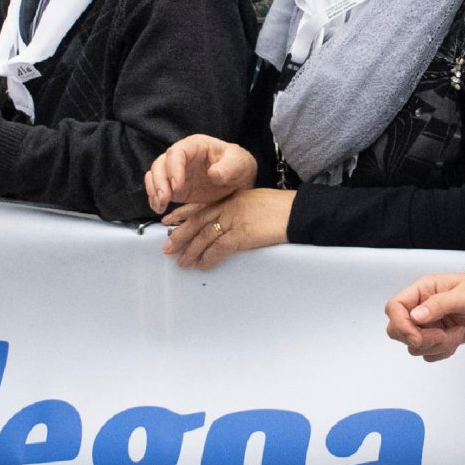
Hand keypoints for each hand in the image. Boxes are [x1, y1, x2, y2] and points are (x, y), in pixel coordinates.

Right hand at [145, 134, 257, 212]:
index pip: (176, 153)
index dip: (174, 169)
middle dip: (159, 182)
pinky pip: (158, 190)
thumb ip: (228, 167)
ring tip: (161, 205)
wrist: (239, 182)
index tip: (178, 186)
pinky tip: (159, 209)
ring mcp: (176, 173)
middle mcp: (181, 157)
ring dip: (154, 191)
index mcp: (195, 146)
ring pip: (154, 176)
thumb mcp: (239, 164)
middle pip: (160, 164)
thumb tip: (214, 173)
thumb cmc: (239, 166)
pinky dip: (155, 199)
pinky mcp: (175, 188)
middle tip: (165, 199)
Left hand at [159, 187, 293, 268]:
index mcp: (231, 199)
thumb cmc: (281, 210)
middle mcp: (229, 207)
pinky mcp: (242, 234)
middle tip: (167, 248)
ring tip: (182, 262)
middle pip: (197, 222)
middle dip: (180, 236)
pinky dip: (208, 258)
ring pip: (204, 236)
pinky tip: (202, 265)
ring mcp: (234, 220)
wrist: (297, 212)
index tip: (168, 221)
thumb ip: (239, 212)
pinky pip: (219, 248)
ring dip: (191, 251)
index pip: (201, 207)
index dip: (182, 215)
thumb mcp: (255, 204)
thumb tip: (228, 227)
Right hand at [384, 272, 464, 361]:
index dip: (400, 324)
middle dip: (419, 339)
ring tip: (457, 332)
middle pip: (398, 330)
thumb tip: (414, 316)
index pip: (394, 308)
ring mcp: (430, 324)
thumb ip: (439, 304)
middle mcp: (421, 307)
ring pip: (414, 346)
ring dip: (436, 345)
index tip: (417, 336)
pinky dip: (442, 352)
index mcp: (423, 290)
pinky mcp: (439, 338)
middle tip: (442, 335)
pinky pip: (428, 353)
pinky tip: (458, 338)